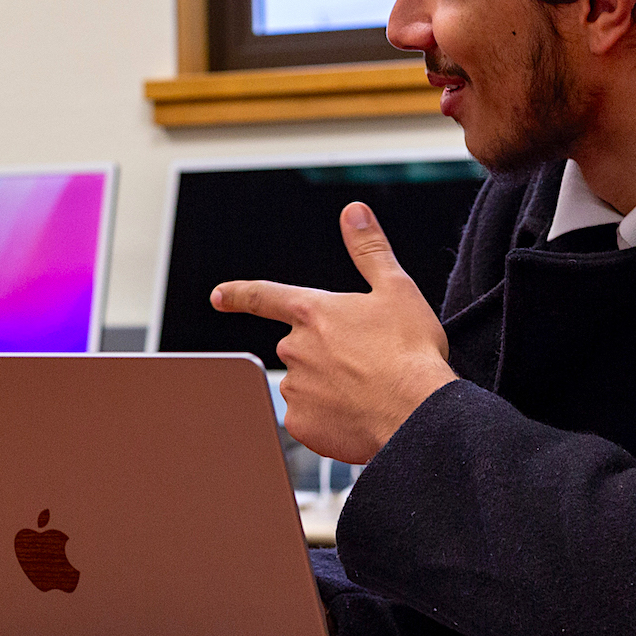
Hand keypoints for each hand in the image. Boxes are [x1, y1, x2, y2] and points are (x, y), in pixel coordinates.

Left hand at [211, 201, 456, 463]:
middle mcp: (295, 348)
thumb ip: (369, 249)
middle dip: (325, 354)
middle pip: (300, 348)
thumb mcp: (395, 289)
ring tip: (367, 391)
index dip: (238, 294)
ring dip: (328, 387)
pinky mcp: (301, 424)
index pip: (264, 297)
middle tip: (366, 362)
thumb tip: (354, 211)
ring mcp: (295, 387)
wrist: (417, 412)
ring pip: (305, 384)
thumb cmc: (410, 350)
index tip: (218, 296)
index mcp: (312, 312)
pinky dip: (329, 418)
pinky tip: (356, 416)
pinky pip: (309, 418)